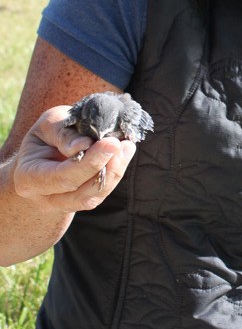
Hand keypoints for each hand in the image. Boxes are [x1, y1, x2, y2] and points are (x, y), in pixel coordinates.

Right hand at [12, 105, 135, 212]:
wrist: (45, 153)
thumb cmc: (46, 136)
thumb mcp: (48, 125)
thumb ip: (62, 133)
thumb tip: (83, 145)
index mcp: (29, 178)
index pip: (61, 177)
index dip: (88, 163)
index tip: (110, 143)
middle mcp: (45, 197)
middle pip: (80, 192)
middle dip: (105, 168)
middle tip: (121, 144)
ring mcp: (64, 204)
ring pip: (93, 197)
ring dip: (114, 172)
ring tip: (126, 146)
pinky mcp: (82, 201)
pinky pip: (101, 193)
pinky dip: (115, 173)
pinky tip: (124, 152)